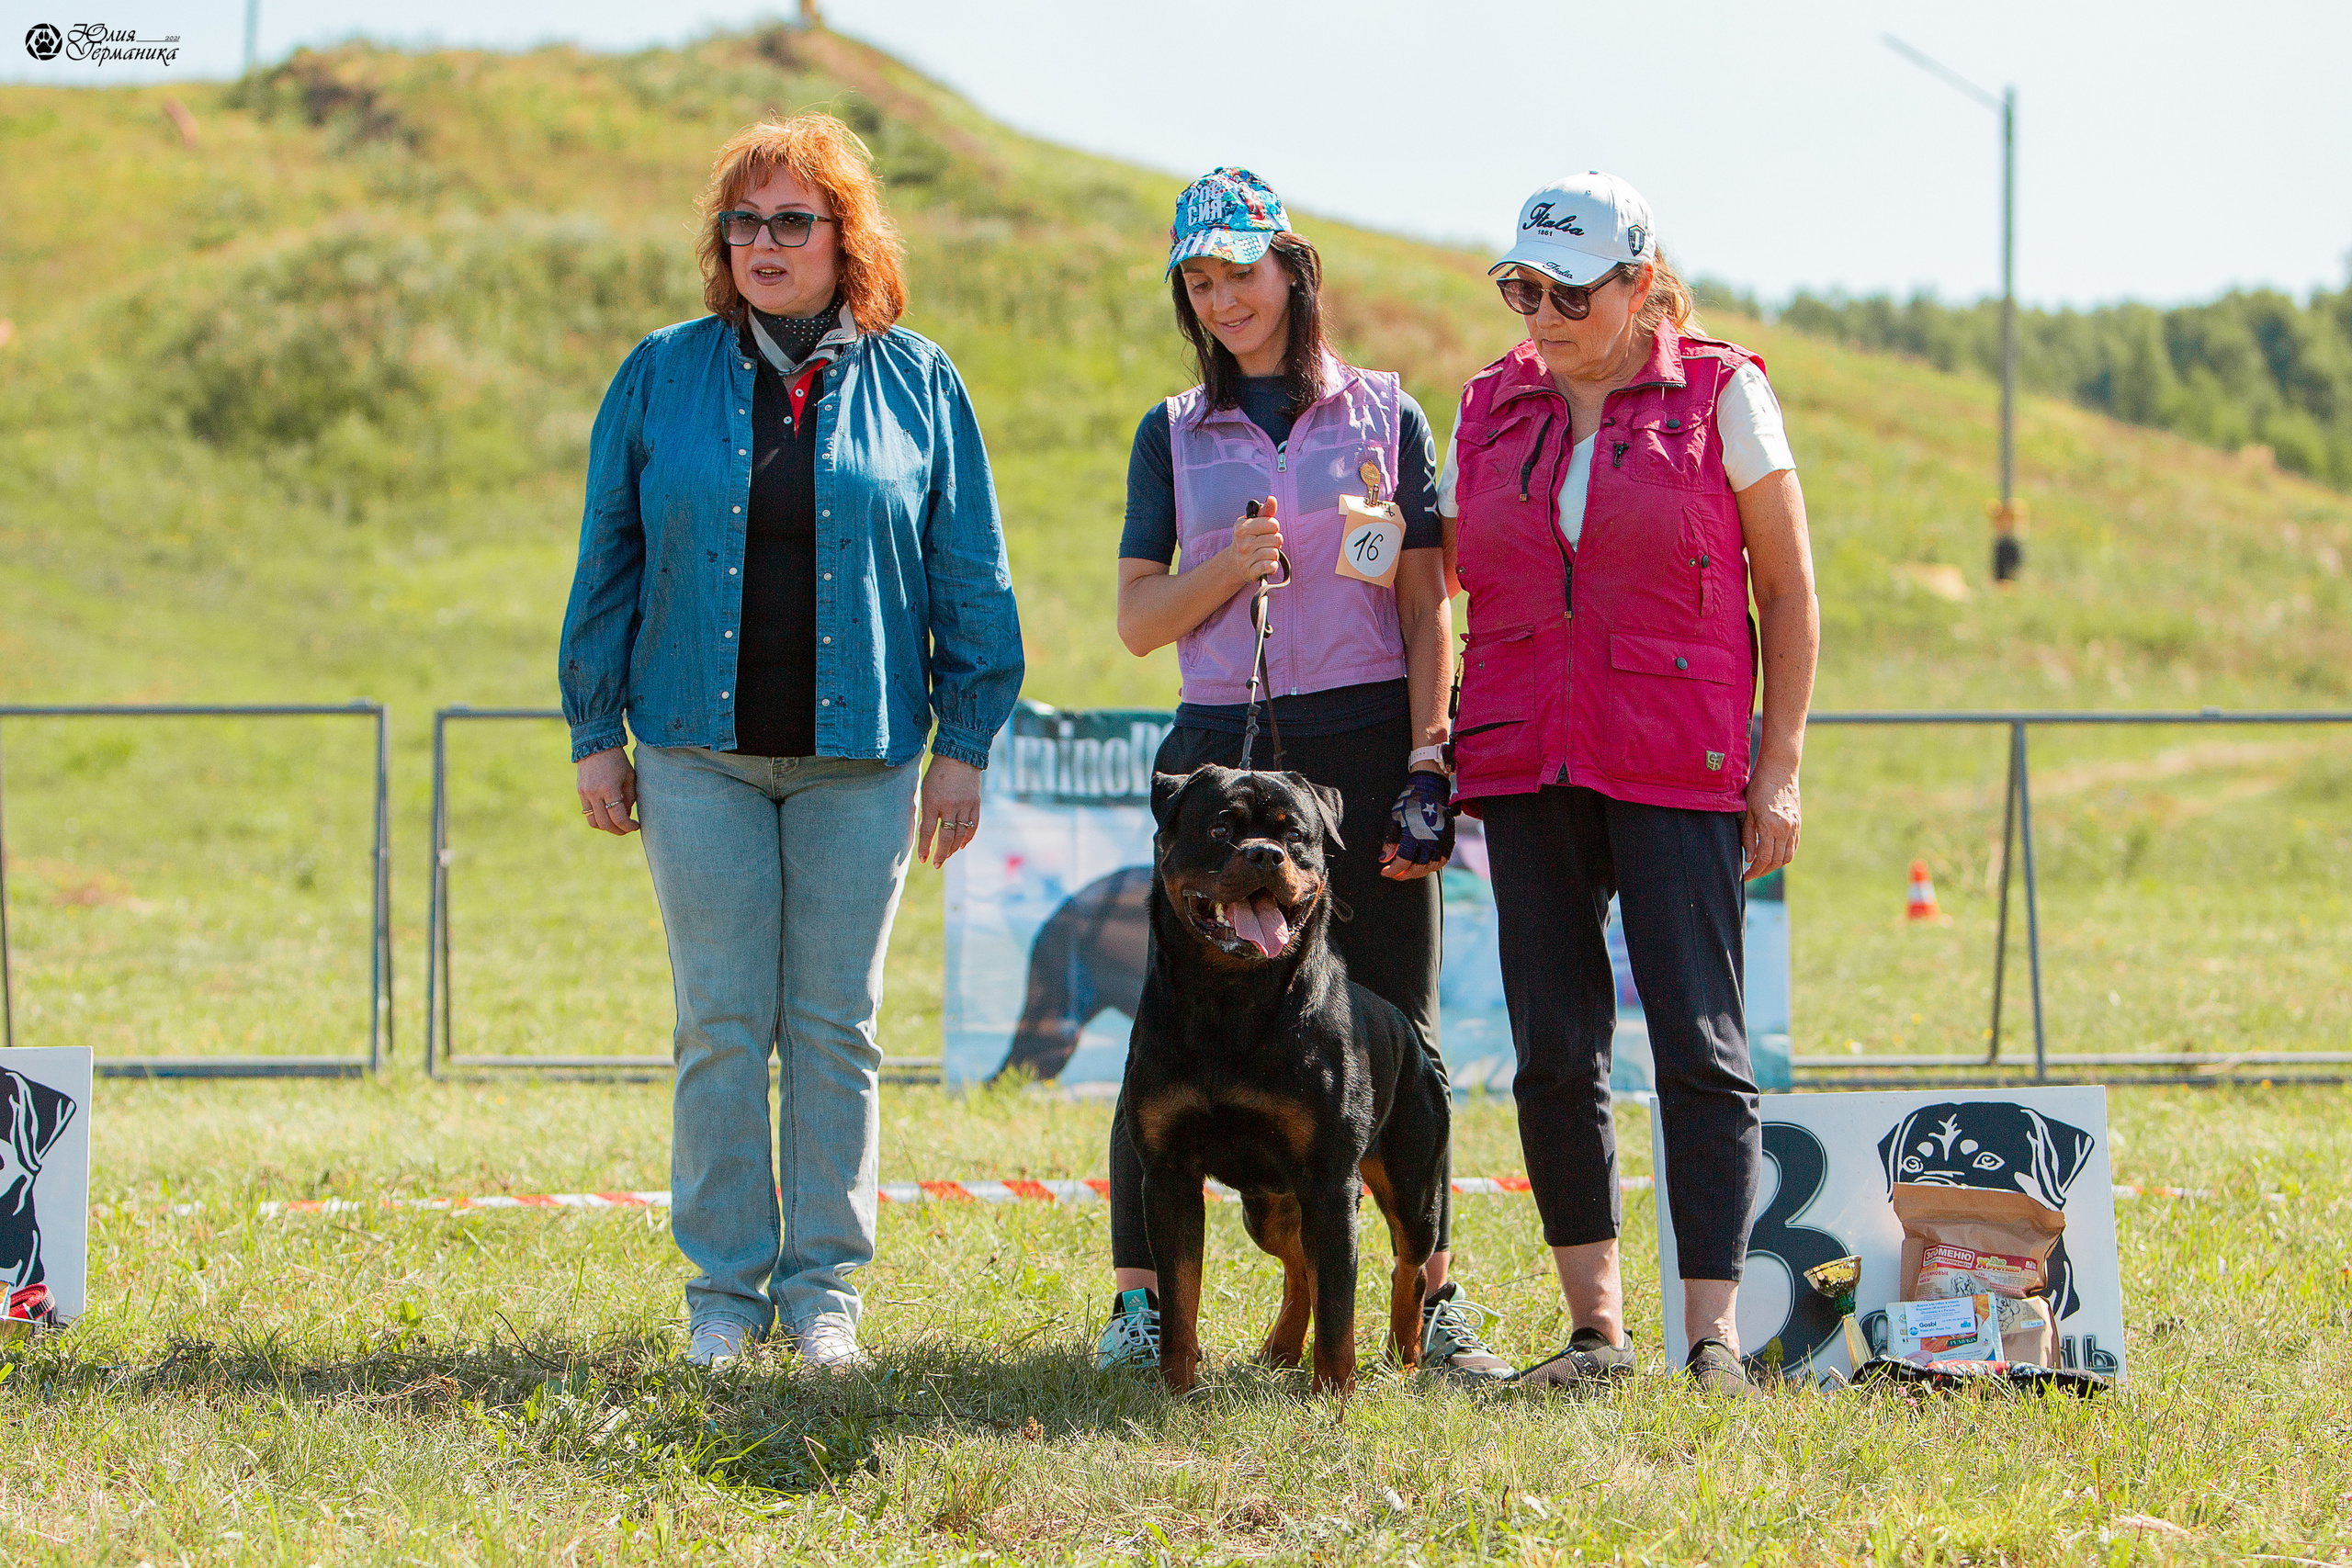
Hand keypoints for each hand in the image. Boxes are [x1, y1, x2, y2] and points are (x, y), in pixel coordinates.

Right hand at [577, 747, 637, 835]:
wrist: (596, 744)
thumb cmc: (617, 760)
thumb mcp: (629, 777)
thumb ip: (629, 798)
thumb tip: (626, 816)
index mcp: (609, 788)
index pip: (618, 817)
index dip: (628, 826)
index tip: (636, 826)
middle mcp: (594, 793)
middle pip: (605, 824)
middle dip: (618, 830)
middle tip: (627, 829)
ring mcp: (584, 793)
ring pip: (593, 822)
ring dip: (606, 827)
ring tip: (617, 824)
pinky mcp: (579, 792)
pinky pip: (587, 813)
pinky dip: (598, 819)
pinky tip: (607, 815)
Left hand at [916, 754, 983, 868]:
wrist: (960, 756)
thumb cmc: (938, 774)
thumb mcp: (926, 790)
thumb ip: (927, 811)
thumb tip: (927, 834)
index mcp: (932, 801)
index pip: (927, 831)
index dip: (925, 847)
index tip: (923, 859)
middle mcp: (949, 805)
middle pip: (946, 837)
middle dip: (941, 854)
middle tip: (936, 864)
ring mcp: (965, 805)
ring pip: (960, 835)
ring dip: (953, 849)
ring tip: (947, 856)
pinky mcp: (976, 804)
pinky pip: (973, 827)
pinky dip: (967, 838)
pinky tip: (961, 845)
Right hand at [1222, 498, 1283, 588]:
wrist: (1234, 563)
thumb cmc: (1248, 539)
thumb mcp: (1254, 523)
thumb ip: (1265, 511)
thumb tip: (1272, 499)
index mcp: (1242, 527)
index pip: (1273, 524)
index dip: (1273, 527)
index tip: (1266, 531)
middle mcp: (1242, 543)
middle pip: (1277, 539)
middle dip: (1275, 542)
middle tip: (1266, 544)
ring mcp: (1245, 559)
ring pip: (1275, 553)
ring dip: (1273, 554)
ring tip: (1264, 554)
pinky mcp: (1250, 572)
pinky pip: (1271, 566)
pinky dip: (1272, 566)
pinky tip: (1266, 564)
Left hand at [1379, 767, 1454, 879]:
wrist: (1430, 790)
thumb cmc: (1409, 804)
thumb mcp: (1394, 819)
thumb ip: (1390, 841)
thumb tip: (1383, 859)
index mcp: (1414, 835)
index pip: (1403, 862)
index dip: (1393, 871)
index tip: (1384, 872)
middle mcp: (1430, 841)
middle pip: (1417, 868)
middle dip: (1403, 875)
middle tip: (1394, 874)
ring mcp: (1441, 842)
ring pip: (1430, 867)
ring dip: (1417, 873)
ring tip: (1406, 871)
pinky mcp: (1448, 841)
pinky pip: (1441, 861)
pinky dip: (1431, 867)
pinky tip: (1422, 865)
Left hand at [1742, 756, 1799, 879]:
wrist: (1780, 770)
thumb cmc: (1758, 788)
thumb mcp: (1747, 812)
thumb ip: (1748, 837)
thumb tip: (1750, 858)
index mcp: (1770, 826)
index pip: (1764, 858)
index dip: (1754, 871)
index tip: (1745, 876)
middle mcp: (1785, 829)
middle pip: (1776, 861)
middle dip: (1763, 871)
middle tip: (1751, 874)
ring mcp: (1794, 827)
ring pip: (1787, 856)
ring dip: (1775, 866)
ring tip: (1762, 867)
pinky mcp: (1798, 824)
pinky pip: (1793, 847)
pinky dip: (1784, 855)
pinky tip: (1774, 856)